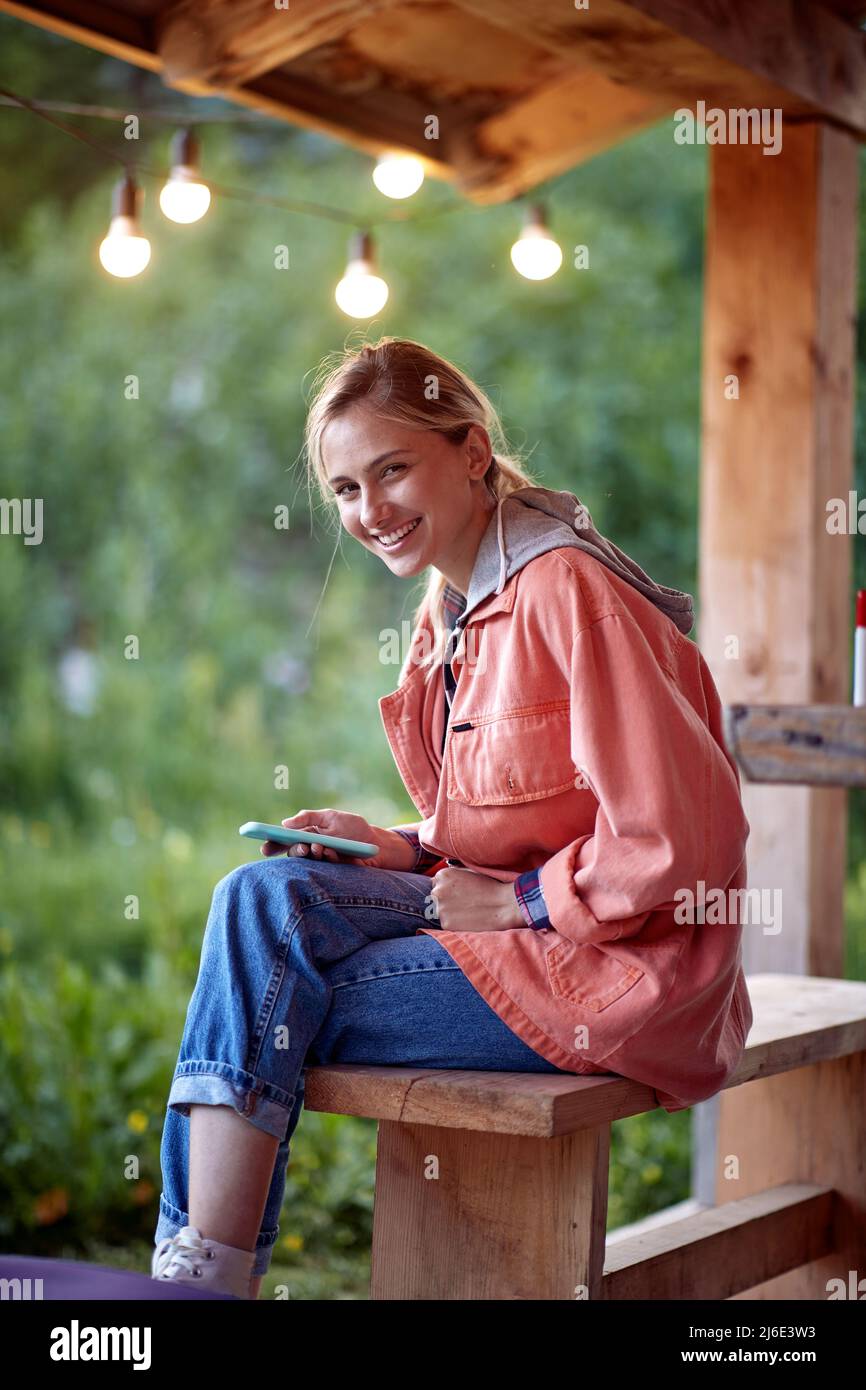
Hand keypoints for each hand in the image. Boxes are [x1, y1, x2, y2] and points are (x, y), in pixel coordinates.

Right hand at [260, 808, 415, 870]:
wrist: (376, 844)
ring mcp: (322, 861)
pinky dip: (327, 856)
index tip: (264, 846)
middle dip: (293, 850)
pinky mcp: (333, 871)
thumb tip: (285, 823)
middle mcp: (311, 849)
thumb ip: (308, 818)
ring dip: (310, 853)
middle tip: (300, 847)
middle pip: (293, 852)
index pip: (286, 840)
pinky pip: (324, 865)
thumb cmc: (353, 829)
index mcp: (308, 834)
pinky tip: (331, 851)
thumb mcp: (331, 816)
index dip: (273, 843)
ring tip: (317, 846)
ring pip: (306, 861)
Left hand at [425, 867, 525, 931]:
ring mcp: (440, 908)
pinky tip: (469, 919)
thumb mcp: (468, 872)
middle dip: (447, 900)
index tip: (460, 893)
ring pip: (440, 912)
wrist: (504, 905)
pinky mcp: (446, 924)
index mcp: (442, 875)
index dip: (448, 889)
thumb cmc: (489, 887)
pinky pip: (447, 923)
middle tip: (465, 903)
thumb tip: (441, 880)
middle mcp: (437, 891)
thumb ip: (452, 875)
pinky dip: (455, 923)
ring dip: (450, 912)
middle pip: (436, 898)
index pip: (436, 883)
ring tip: (469, 911)